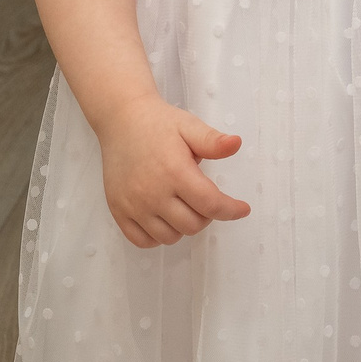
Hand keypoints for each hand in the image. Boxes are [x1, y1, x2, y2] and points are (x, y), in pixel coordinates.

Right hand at [93, 95, 251, 247]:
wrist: (121, 120)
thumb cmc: (158, 123)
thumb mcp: (189, 126)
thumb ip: (212, 141)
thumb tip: (236, 144)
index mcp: (175, 171)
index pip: (210, 204)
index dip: (230, 210)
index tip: (242, 209)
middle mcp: (153, 193)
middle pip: (192, 225)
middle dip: (207, 216)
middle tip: (205, 199)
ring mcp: (134, 205)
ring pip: (169, 237)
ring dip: (183, 226)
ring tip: (185, 206)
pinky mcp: (118, 211)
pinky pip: (142, 241)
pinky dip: (158, 237)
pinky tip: (164, 219)